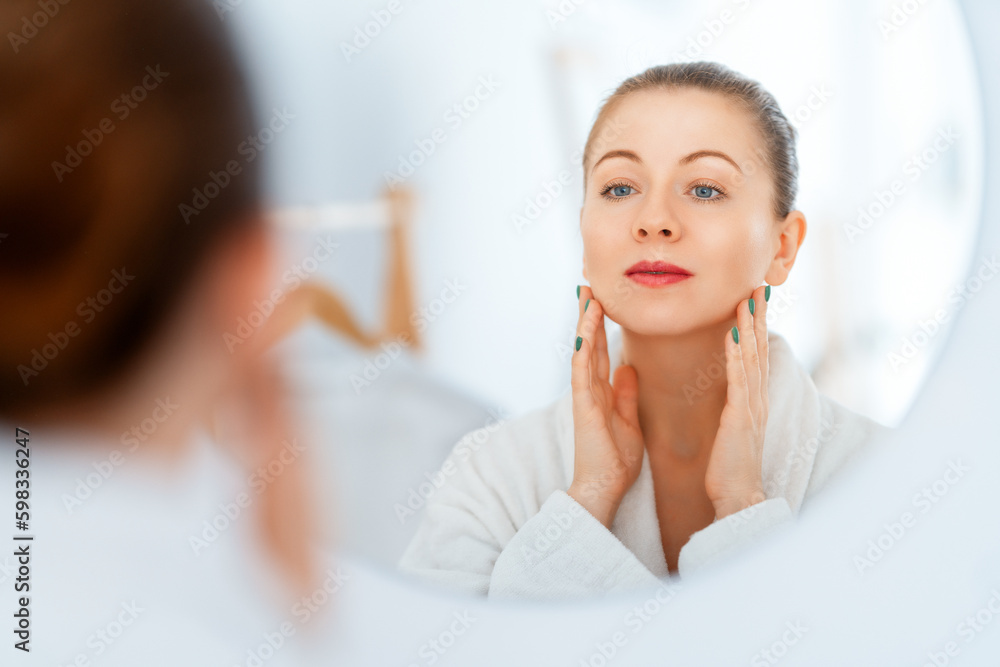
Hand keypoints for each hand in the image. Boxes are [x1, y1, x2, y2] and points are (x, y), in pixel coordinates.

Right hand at [567, 285, 644, 527]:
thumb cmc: (615, 460)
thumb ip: (626, 394)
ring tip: (587, 296)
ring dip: (584, 322)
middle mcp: (590, 389)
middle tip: (589, 285)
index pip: (600, 350)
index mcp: (602, 392)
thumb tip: (628, 368)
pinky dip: (582, 348)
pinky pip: (580, 371)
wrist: (604, 488)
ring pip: (582, 350)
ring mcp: (584, 395)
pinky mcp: (582, 405)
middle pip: (588, 343)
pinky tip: (584, 328)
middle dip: (588, 314)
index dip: (601, 325)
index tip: (603, 299)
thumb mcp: (629, 420)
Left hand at [705, 284, 770, 519]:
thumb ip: (732, 407)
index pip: (755, 355)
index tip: (753, 300)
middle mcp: (757, 398)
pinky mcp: (740, 417)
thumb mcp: (731, 429)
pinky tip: (733, 334)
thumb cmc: (729, 467)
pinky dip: (736, 355)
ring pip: (751, 357)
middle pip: (759, 349)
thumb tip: (729, 391)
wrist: (737, 497)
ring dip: (749, 326)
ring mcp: (751, 406)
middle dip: (757, 316)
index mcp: (753, 400)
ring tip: (747, 298)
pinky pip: (739, 379)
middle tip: (757, 286)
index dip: (755, 326)